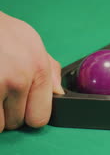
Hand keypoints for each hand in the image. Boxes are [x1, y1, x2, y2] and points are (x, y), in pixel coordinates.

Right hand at [0, 12, 63, 131]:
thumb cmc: (2, 31)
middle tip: (1, 92)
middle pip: (16, 122)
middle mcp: (17, 79)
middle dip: (8, 112)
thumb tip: (58, 93)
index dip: (30, 114)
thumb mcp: (31, 41)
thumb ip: (47, 69)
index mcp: (37, 68)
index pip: (40, 117)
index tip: (23, 108)